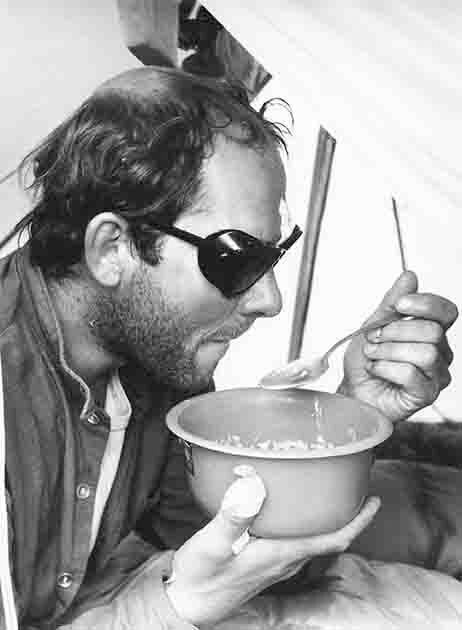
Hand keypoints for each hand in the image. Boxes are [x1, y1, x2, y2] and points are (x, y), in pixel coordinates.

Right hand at [166, 473, 379, 626]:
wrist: (187, 604)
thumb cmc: (200, 578)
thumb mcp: (212, 545)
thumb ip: (233, 518)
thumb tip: (253, 488)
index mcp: (281, 555)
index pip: (333, 539)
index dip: (358, 521)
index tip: (374, 500)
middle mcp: (285, 561)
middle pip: (329, 538)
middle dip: (348, 515)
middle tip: (356, 487)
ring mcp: (276, 564)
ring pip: (314, 540)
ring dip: (328, 520)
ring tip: (331, 494)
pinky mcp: (264, 562)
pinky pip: (297, 541)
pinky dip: (306, 524)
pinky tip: (293, 510)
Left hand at [338, 271, 457, 422]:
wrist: (353, 391)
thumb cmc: (365, 362)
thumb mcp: (373, 325)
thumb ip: (392, 303)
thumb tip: (409, 276)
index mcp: (431, 332)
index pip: (446, 312)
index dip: (425, 304)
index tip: (399, 304)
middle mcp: (440, 353)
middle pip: (432, 332)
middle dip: (395, 332)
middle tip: (373, 338)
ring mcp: (436, 376)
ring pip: (425, 353)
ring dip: (388, 351)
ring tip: (373, 356)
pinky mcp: (426, 395)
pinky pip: (412, 375)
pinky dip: (386, 369)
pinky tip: (376, 370)